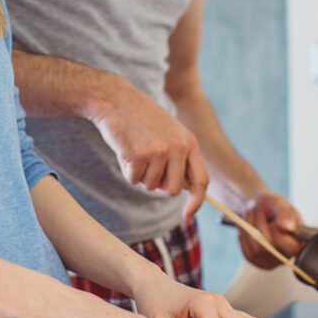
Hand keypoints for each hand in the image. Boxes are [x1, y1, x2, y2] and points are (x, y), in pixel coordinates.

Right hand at [91, 80, 208, 222]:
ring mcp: (159, 151)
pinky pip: (133, 179)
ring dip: (140, 174)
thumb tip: (185, 190)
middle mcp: (178, 147)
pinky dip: (127, 169)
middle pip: (173, 190)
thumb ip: (180, 158)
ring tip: (136, 149)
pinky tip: (125, 148)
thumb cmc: (141, 119)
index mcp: (189, 142)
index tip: (187, 217)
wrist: (115, 99)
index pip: (201, 180)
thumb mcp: (169, 133)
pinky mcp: (139, 155)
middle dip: (159, 184)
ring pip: (151, 186)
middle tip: (148, 164)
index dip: (196, 203)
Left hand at [238, 192, 306, 268]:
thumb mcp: (279, 203)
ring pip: (256, 250)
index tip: (272, 217)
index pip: (292, 247)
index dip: (277, 231)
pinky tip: (248, 226)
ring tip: (251, 214)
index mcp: (300, 241)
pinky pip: (248, 253)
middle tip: (258, 211)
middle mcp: (289, 255)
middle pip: (270, 248)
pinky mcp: (258, 262)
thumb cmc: (271, 206)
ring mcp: (273, 261)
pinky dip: (244, 236)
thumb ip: (284, 213)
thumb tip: (287, 227)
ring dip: (249, 228)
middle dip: (259, 225)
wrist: (257, 208)